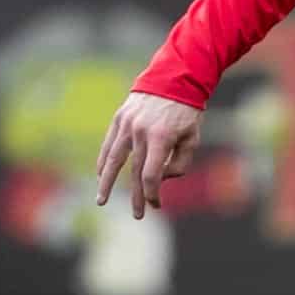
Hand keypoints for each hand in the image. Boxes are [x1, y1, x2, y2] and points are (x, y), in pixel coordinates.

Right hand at [93, 91, 204, 219]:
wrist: (174, 78)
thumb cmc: (187, 112)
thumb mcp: (193, 138)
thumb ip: (179, 163)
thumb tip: (161, 180)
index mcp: (161, 138)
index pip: (151, 175)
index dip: (152, 193)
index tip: (156, 204)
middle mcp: (141, 132)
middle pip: (135, 172)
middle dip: (136, 196)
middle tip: (137, 215)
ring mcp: (127, 125)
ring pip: (113, 160)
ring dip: (107, 183)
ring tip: (102, 201)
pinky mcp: (119, 118)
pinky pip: (109, 144)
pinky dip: (104, 161)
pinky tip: (101, 176)